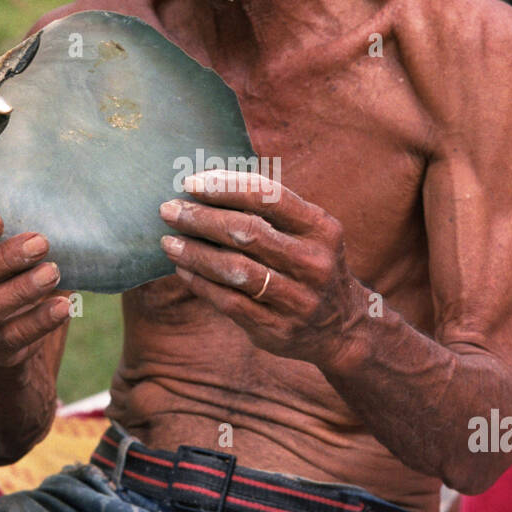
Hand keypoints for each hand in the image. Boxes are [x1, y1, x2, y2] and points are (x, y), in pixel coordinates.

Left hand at [158, 170, 362, 366]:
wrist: (342, 326)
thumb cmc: (310, 264)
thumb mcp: (309, 233)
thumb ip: (271, 211)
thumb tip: (207, 185)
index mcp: (321, 229)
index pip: (268, 197)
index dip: (226, 187)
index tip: (191, 183)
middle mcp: (313, 262)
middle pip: (247, 232)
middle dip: (201, 219)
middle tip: (169, 210)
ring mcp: (297, 299)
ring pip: (235, 270)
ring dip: (195, 253)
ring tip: (169, 242)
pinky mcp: (278, 328)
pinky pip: (229, 302)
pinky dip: (201, 283)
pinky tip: (183, 270)